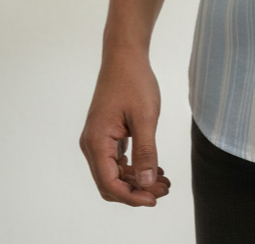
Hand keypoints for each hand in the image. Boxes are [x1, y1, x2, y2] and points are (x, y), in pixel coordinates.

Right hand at [80, 50, 170, 207]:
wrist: (124, 55)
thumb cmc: (134, 81)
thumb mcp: (145, 117)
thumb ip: (146, 152)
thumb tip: (147, 183)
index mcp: (97, 142)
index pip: (109, 184)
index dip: (132, 197)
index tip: (154, 199)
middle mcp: (91, 144)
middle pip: (110, 182)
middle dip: (135, 191)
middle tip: (163, 189)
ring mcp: (97, 139)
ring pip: (113, 172)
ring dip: (136, 180)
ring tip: (163, 181)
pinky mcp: (105, 133)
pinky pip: (115, 160)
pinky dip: (133, 167)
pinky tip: (153, 168)